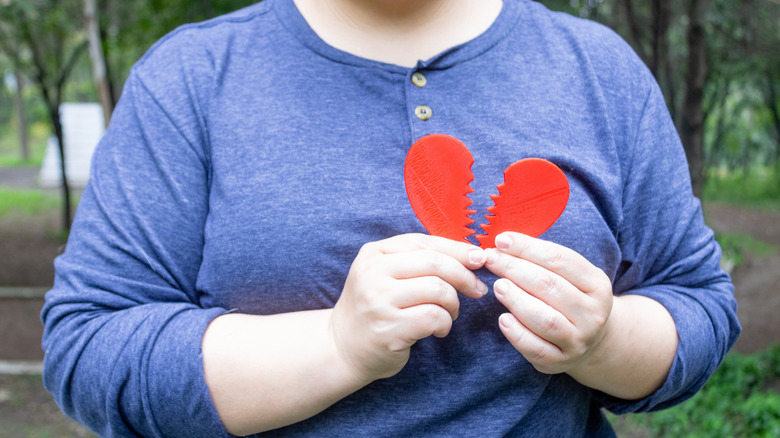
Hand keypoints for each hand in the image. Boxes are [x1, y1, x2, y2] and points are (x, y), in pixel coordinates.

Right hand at [331, 233, 486, 382]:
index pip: (423, 242)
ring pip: (437, 290)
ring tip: (449, 313)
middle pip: (434, 263)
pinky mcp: (388, 329)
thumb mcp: (385, 275)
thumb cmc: (376, 308)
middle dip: (463, 275)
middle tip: (476, 289)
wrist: (342, 347)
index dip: (457, 249)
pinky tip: (438, 329)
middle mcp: (372, 273)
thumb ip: (418, 260)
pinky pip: (434, 317)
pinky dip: (445, 323)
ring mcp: (378, 301)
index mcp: (373, 253)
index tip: (479, 259)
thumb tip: (473, 254)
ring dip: (453, 303)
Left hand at [485, 232, 613, 375]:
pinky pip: (536, 349)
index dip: (527, 247)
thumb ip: (544, 260)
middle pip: (550, 286)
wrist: (593, 341)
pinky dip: (517, 334)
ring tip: (498, 286)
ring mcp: (578, 340)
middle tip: (491, 260)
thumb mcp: (572, 276)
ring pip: (545, 319)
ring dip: (517, 300)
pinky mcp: (560, 361)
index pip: (560, 259)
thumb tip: (504, 243)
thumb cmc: (571, 299)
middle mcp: (593, 313)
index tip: (501, 240)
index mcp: (597, 284)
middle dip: (515, 269)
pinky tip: (503, 319)